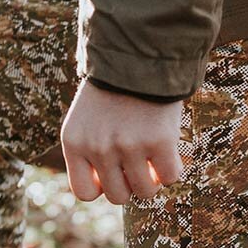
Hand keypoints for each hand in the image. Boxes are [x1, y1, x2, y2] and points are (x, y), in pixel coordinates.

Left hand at [59, 80, 185, 204]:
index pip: (84, 193)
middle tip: (139, 163)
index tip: (113, 171)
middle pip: (118, 196)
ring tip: (155, 160)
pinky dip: (173, 168)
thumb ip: (93, 151)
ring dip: (154, 180)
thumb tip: (113, 189)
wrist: (140, 50)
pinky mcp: (159, 141)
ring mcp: (129, 146)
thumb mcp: (88, 118)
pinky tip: (169, 151)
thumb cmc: (115, 88)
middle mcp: (98, 148)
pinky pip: (171, 176)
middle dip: (131, 183)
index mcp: (75, 142)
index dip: (102, 186)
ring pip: (146, 191)